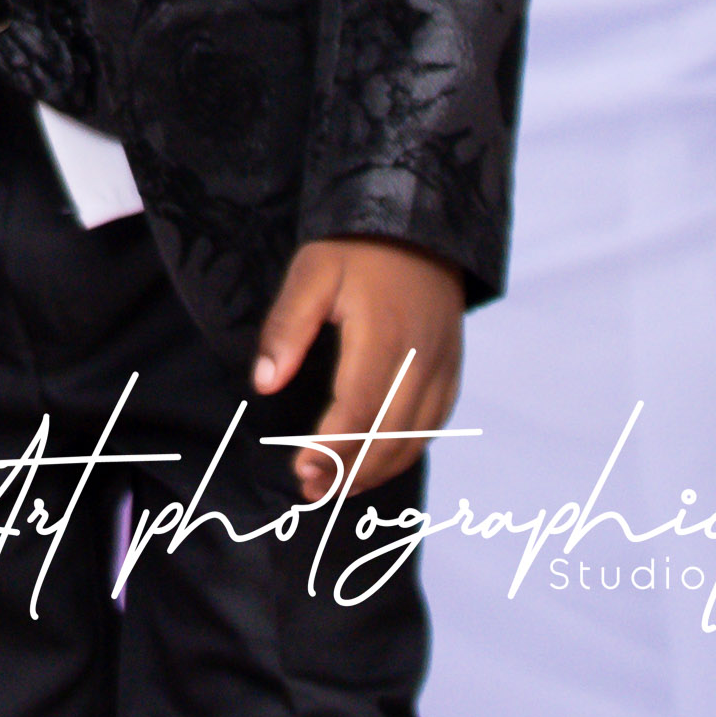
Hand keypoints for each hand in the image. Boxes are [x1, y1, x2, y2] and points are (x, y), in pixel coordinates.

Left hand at [248, 236, 464, 506]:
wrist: (420, 226)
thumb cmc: (356, 249)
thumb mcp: (311, 274)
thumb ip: (287, 329)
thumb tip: (264, 384)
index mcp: (385, 338)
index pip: (358, 409)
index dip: (331, 448)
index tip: (299, 470)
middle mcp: (422, 361)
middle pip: (389, 435)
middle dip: (349, 470)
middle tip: (309, 490)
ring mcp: (443, 369)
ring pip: (414, 438)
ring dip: (376, 470)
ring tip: (333, 487)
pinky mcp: (451, 371)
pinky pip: (432, 426)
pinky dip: (404, 452)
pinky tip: (374, 465)